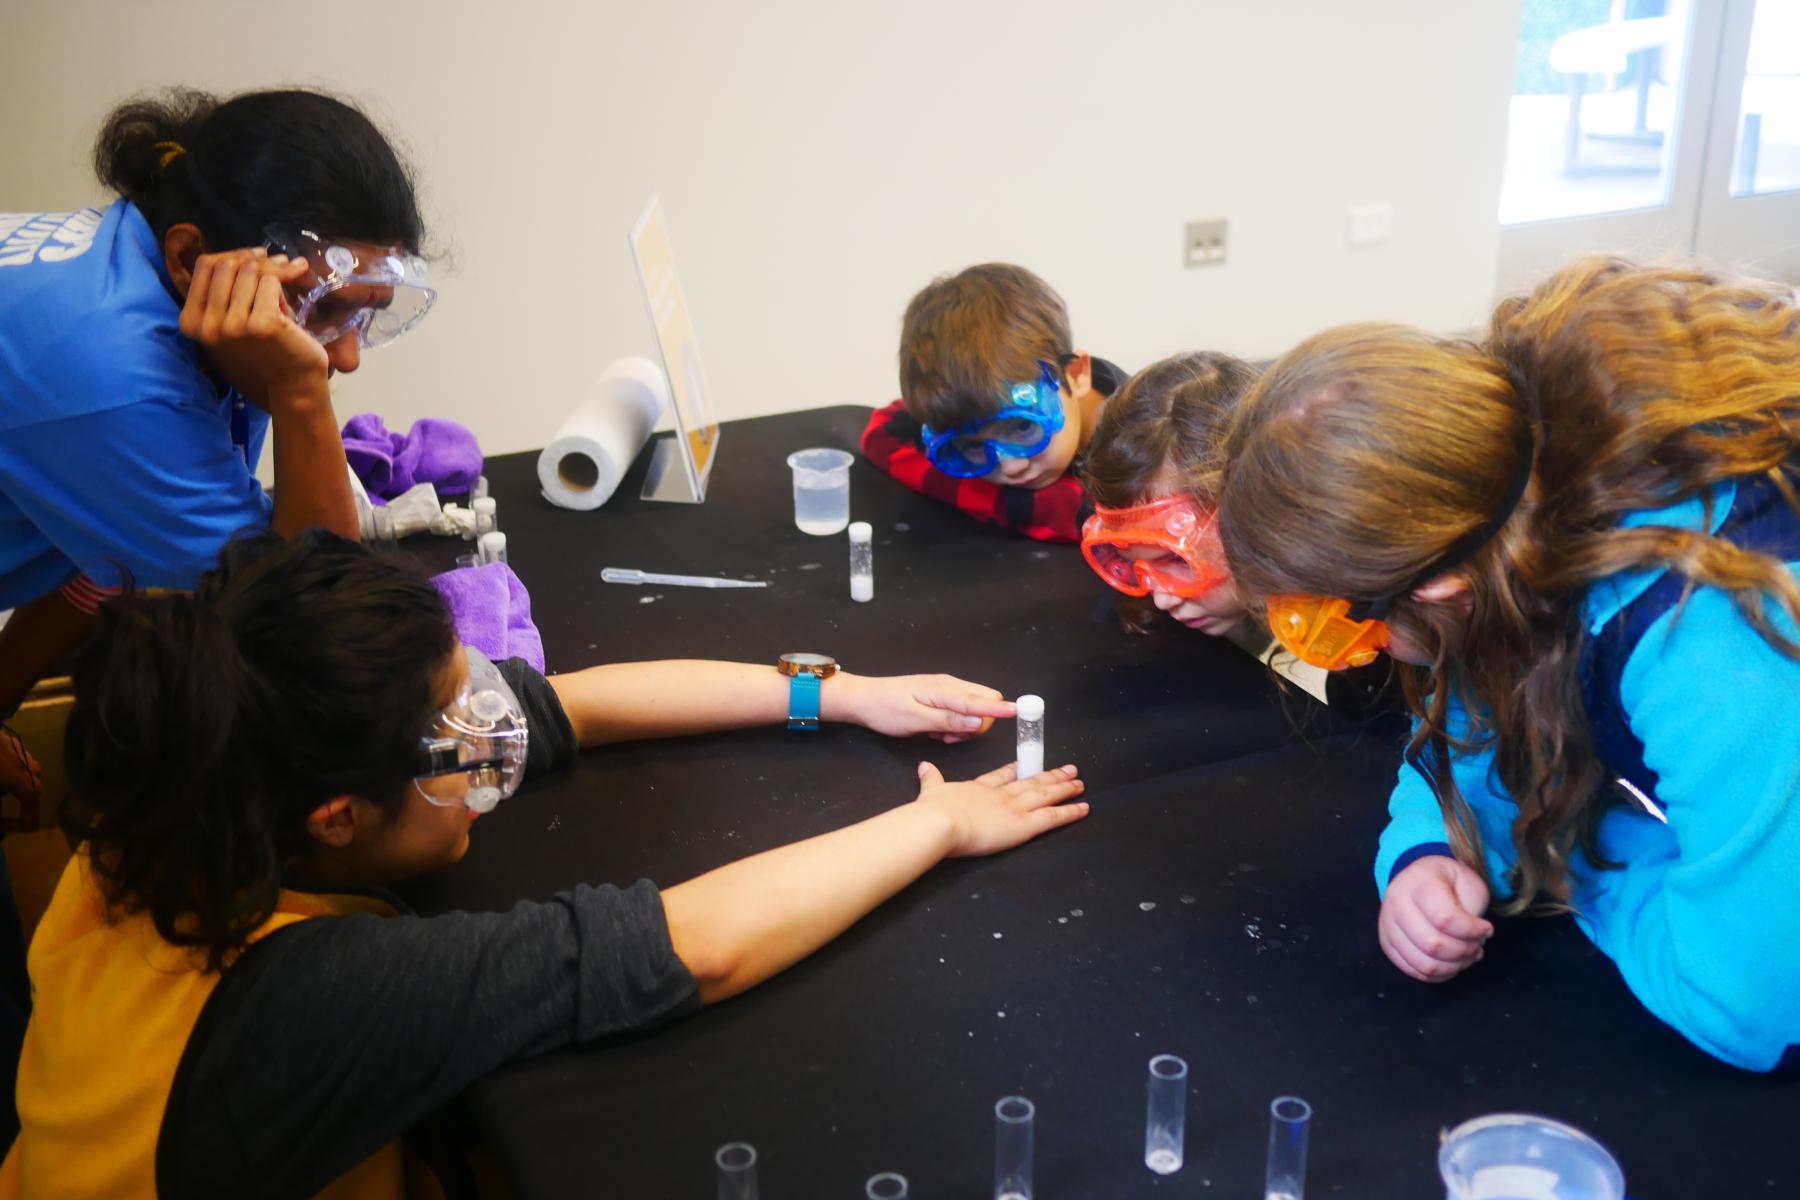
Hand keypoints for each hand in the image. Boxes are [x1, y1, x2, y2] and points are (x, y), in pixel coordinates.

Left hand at [0, 730, 41, 831]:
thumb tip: (1, 815)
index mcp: (26, 787)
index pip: (30, 821)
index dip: (14, 828)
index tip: (0, 825)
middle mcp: (33, 772)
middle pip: (30, 796)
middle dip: (14, 804)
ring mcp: (26, 755)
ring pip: (25, 777)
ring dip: (12, 786)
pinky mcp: (16, 743)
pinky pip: (18, 763)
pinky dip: (8, 771)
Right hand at [178, 248, 329, 410]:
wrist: (293, 383)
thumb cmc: (265, 349)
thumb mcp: (231, 320)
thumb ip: (223, 291)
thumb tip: (240, 253)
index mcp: (191, 321)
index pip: (205, 264)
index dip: (234, 254)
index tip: (257, 257)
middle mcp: (206, 325)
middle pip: (228, 264)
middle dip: (257, 261)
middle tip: (280, 267)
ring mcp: (232, 325)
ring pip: (251, 271)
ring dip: (274, 274)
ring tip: (284, 291)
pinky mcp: (260, 324)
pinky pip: (271, 282)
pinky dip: (284, 286)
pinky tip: (290, 306)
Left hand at [831, 672, 1016, 742]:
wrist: (864, 699)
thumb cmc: (885, 709)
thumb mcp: (915, 720)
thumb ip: (949, 720)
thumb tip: (980, 720)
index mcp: (945, 690)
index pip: (981, 700)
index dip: (1002, 709)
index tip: (1021, 712)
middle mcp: (950, 686)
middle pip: (985, 702)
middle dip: (979, 723)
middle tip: (953, 736)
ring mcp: (946, 690)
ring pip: (974, 709)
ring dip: (964, 726)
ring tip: (939, 734)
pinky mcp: (941, 696)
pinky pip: (961, 711)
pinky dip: (954, 723)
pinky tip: (936, 730)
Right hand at [912, 760, 1086, 856]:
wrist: (939, 822)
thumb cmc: (932, 812)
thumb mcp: (931, 791)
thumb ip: (931, 779)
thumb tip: (924, 765)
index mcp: (978, 788)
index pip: (1001, 776)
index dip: (1014, 770)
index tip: (1023, 764)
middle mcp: (1000, 795)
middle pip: (1030, 781)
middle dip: (1049, 775)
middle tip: (1067, 769)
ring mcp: (1014, 808)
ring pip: (1044, 794)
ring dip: (1063, 788)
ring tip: (1079, 782)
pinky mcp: (1023, 824)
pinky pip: (1051, 817)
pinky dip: (1069, 812)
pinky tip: (1083, 808)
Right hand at [1378, 855, 1493, 982]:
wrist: (1417, 878)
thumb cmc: (1447, 881)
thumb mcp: (1468, 881)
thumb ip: (1472, 907)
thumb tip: (1472, 938)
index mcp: (1418, 882)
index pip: (1445, 918)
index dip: (1472, 931)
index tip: (1487, 929)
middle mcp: (1396, 903)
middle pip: (1433, 945)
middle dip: (1464, 951)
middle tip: (1478, 945)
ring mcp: (1387, 926)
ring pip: (1424, 964)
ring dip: (1453, 967)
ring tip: (1467, 956)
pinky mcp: (1387, 944)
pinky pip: (1414, 971)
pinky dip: (1439, 974)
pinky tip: (1452, 963)